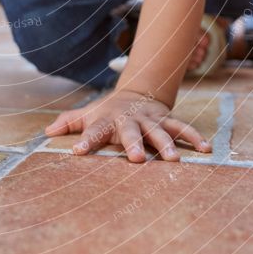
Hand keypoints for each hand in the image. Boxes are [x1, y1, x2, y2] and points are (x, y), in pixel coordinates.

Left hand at [45, 89, 211, 161]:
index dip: (86, 141)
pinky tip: (205, 150)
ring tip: (174, 160)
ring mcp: (150, 120)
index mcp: (107, 120)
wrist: (136, 93)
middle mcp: (129, 120)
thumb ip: (69, 123)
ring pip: (160, 131)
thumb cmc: (107, 112)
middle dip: (133, 144)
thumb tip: (47, 132)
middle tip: (135, 159)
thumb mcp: (88, 114)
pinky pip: (182, 128)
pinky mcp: (167, 120)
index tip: (77, 152)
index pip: (93, 130)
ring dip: (167, 144)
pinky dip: (193, 138)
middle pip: (130, 132)